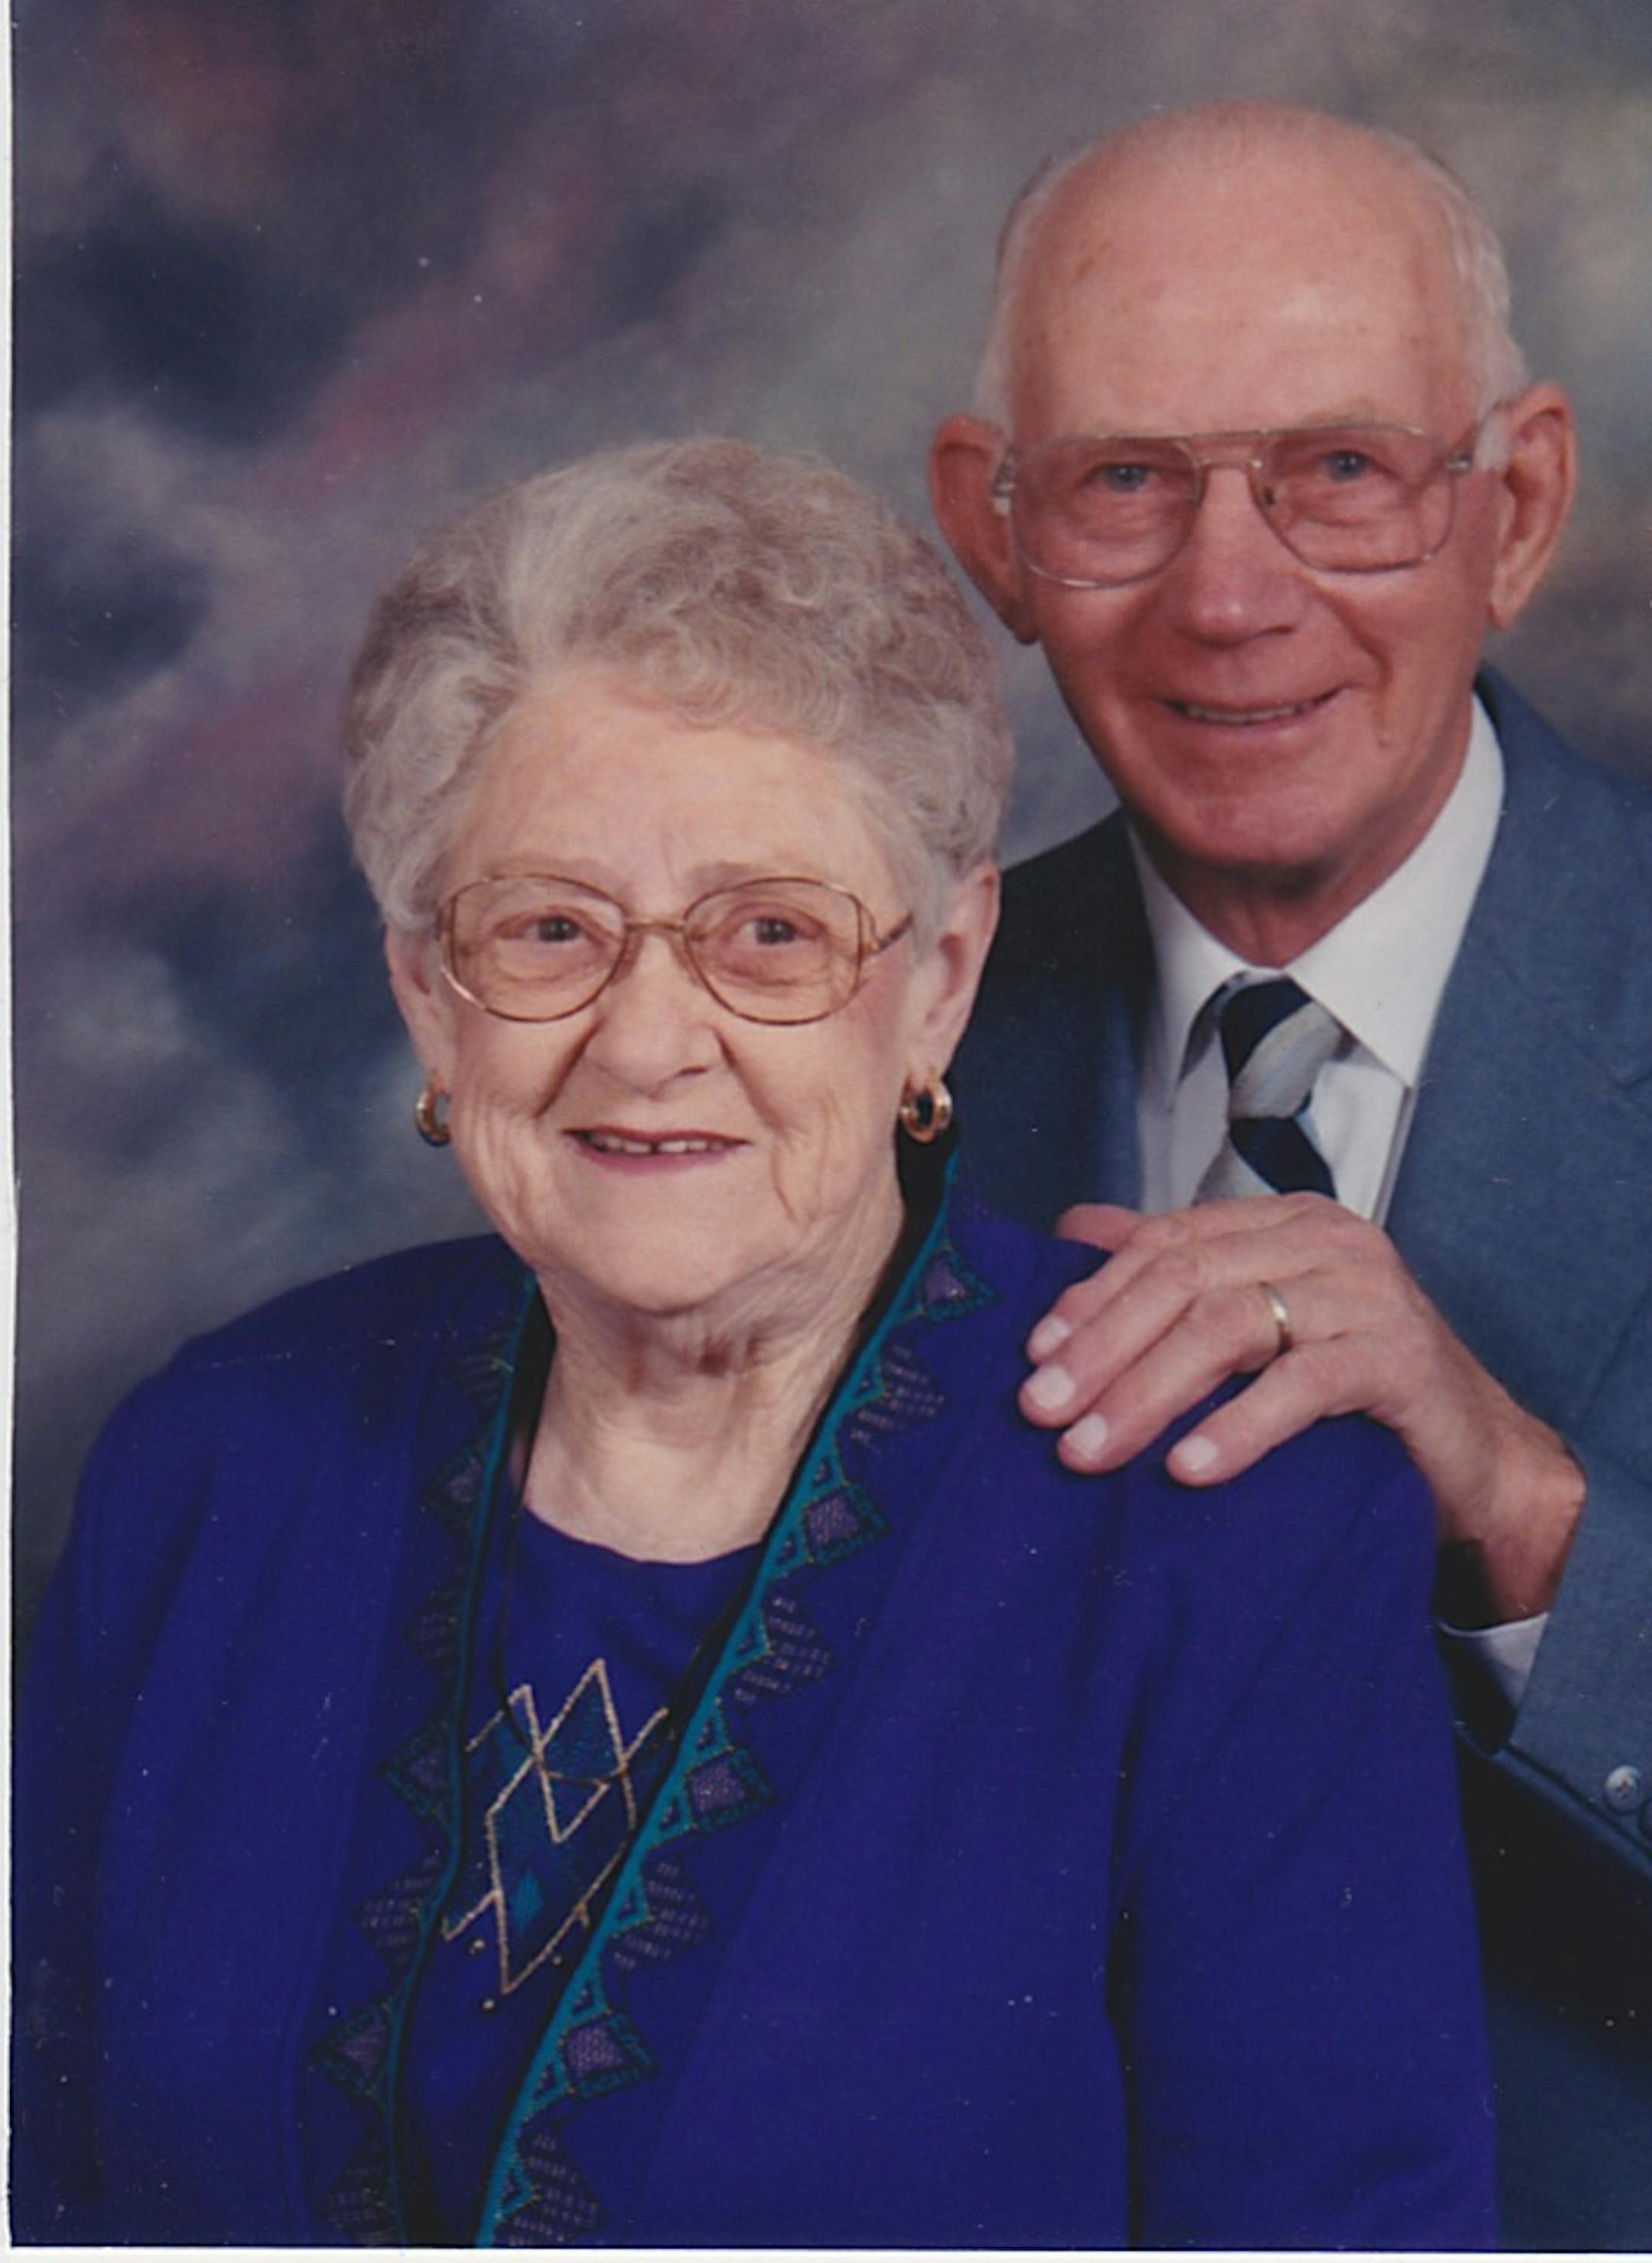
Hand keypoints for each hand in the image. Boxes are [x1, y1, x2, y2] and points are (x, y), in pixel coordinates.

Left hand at [1021, 1195, 1585, 1620]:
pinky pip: (1302, 1386)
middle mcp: (1325, 1240)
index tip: (1032, 1356)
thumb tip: (1071, 1231)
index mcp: (1281, 1223)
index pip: (1165, 1243)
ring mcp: (1367, 1292)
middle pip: (1185, 1280)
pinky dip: (1237, 1427)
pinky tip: (1187, 1468)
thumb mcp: (1255, 1326)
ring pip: (1229, 1327)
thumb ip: (1175, 1272)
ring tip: (1090, 1450)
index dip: (1092, 1296)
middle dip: (1102, 1347)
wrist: (1474, 1458)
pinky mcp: (1400, 1356)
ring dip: (1147, 1390)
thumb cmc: (1352, 1393)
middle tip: (1041, 1411)